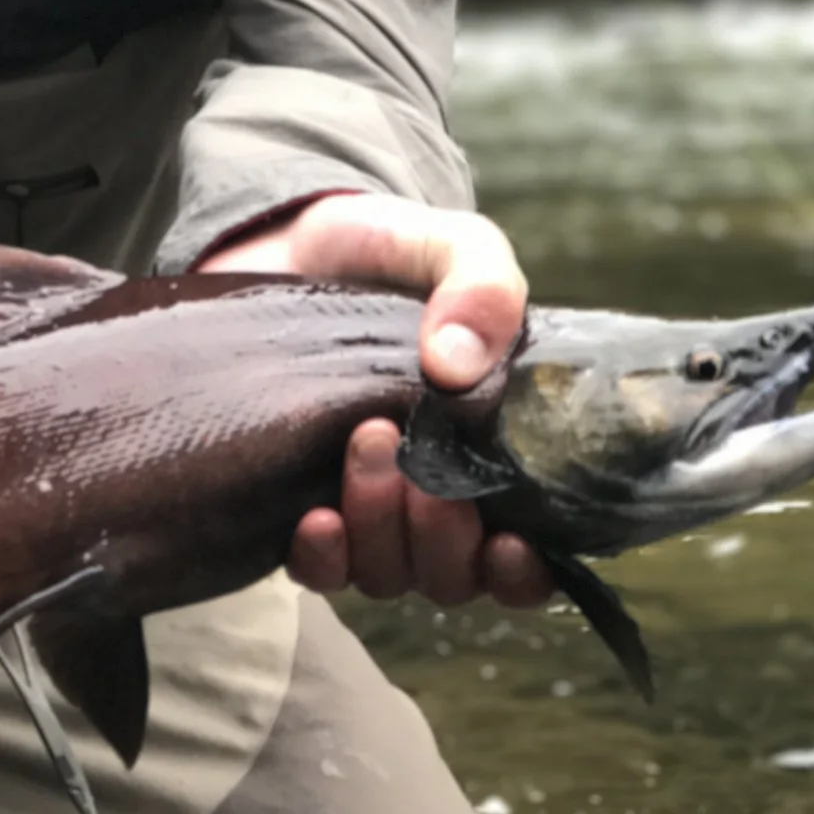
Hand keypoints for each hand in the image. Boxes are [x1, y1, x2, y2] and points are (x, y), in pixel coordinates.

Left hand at [200, 192, 553, 609]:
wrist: (286, 238)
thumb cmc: (388, 251)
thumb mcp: (451, 247)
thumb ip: (481, 287)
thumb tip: (459, 369)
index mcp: (493, 451)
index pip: (527, 555)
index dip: (524, 571)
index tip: (508, 539)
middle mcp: (434, 495)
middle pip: (454, 574)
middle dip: (441, 537)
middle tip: (414, 463)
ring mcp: (365, 505)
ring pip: (389, 573)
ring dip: (382, 530)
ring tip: (365, 446)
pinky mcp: (295, 501)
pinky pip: (317, 569)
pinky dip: (322, 557)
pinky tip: (314, 518)